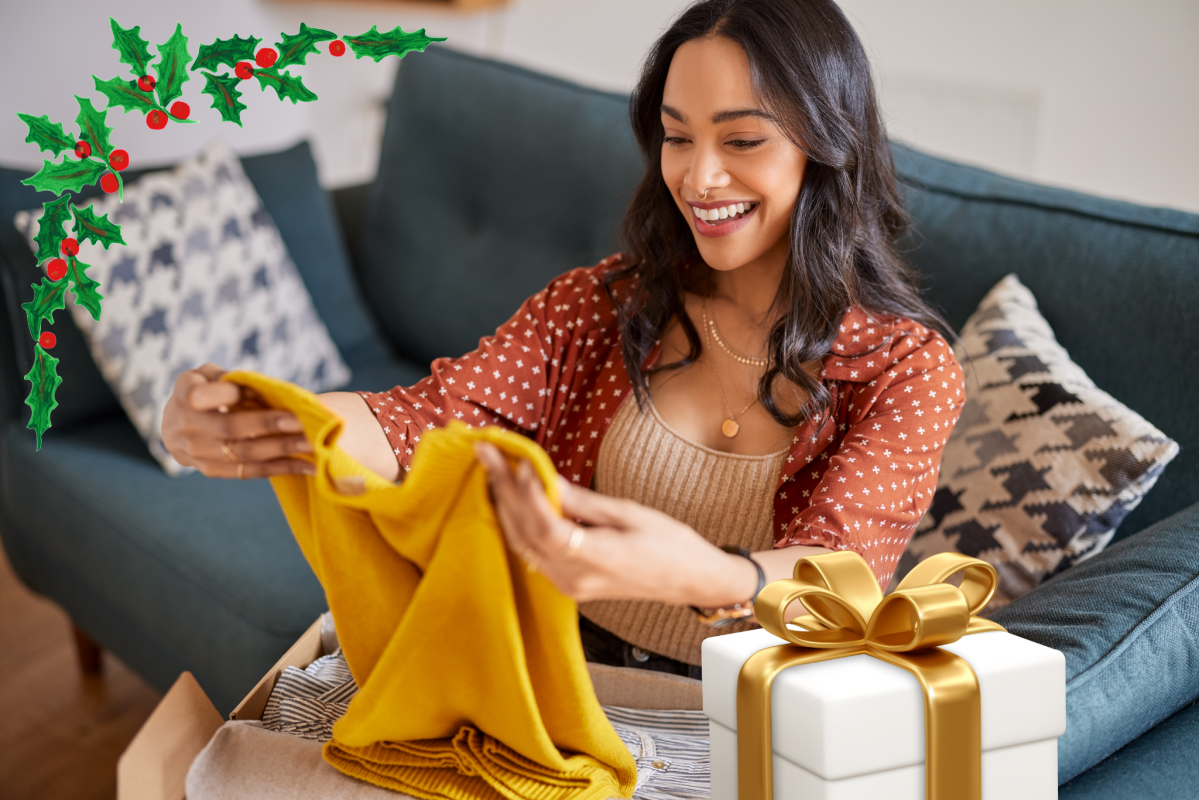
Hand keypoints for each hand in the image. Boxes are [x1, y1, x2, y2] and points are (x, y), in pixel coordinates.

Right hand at [161, 363, 314, 478]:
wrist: (174, 428)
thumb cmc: (202, 391)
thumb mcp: (207, 374)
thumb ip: (230, 378)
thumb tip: (261, 389)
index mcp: (186, 395)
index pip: (204, 396)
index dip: (230, 394)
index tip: (258, 391)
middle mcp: (188, 427)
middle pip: (231, 427)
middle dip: (268, 425)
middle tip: (301, 422)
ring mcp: (199, 453)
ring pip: (245, 453)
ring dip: (281, 449)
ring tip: (311, 443)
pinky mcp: (213, 471)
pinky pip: (250, 471)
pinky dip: (280, 469)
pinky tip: (307, 466)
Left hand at [473, 441, 758, 606]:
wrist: (691, 580)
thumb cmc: (670, 544)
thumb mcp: (629, 513)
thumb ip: (582, 501)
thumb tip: (546, 480)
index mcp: (595, 558)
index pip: (545, 526)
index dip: (526, 493)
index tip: (517, 460)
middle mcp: (575, 577)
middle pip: (524, 534)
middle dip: (503, 491)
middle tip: (488, 454)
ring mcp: (569, 585)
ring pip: (523, 544)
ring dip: (506, 506)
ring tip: (493, 470)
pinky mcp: (570, 584)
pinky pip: (533, 553)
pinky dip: (520, 524)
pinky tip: (513, 499)